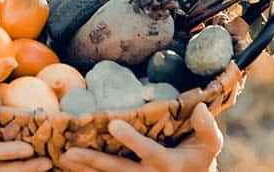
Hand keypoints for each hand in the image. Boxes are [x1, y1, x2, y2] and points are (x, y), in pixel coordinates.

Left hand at [57, 103, 222, 171]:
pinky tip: (66, 166)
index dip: (130, 139)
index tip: (113, 124)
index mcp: (167, 163)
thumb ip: (207, 128)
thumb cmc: (199, 159)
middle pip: (117, 169)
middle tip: (70, 151)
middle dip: (93, 161)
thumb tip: (201, 108)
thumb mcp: (210, 145)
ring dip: (83, 169)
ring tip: (63, 158)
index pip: (147, 151)